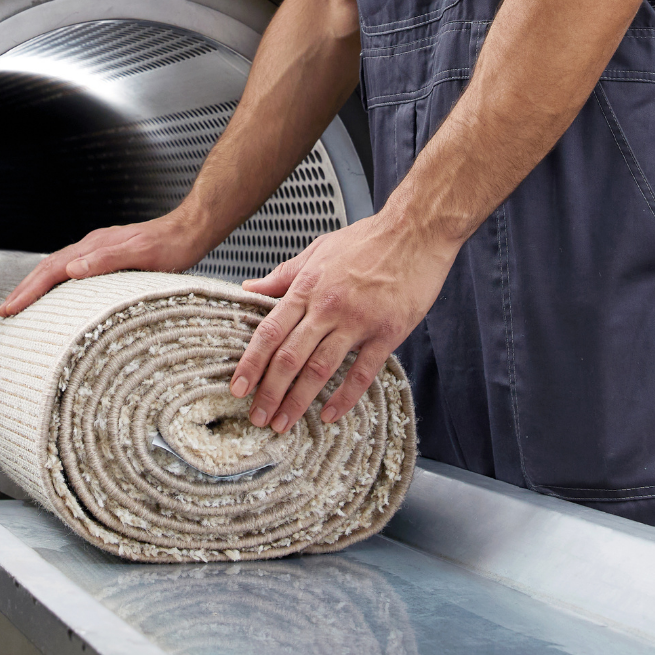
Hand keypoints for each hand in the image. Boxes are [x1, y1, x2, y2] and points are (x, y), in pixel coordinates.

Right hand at [0, 212, 204, 316]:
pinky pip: (72, 268)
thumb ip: (107, 259)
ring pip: (58, 266)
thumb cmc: (172, 245)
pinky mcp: (109, 254)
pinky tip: (58, 291)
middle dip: (24, 290)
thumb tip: (71, 269)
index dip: (29, 290)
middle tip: (4, 311)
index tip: (10, 309)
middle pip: (48, 267)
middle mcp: (92, 245)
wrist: (191, 229)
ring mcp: (100, 248)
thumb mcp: (142, 254)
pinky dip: (56, 281)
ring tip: (21, 302)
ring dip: (37, 285)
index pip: (52, 270)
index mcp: (94, 246)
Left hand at [230, 212, 457, 432]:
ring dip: (298, 401)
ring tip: (284, 423)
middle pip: (289, 357)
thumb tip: (250, 288)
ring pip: (320, 369)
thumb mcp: (318, 250)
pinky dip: (345, 397)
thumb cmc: (368, 239)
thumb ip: (284, 275)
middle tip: (258, 418)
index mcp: (308, 287)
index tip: (237, 388)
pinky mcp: (388, 332)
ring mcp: (358, 321)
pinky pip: (362, 372)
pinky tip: (331, 414)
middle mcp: (328, 306)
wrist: (417, 231)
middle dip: (269, 392)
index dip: (250, 364)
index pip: (269, 332)